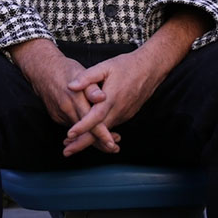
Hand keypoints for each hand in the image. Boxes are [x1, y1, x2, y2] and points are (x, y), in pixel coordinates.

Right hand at [11, 39, 120, 154]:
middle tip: (114, 148)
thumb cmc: (66, 70)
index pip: (90, 121)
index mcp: (75, 98)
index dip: (102, 133)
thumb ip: (92, 87)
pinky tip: (93, 134)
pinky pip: (72, 126)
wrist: (42, 70)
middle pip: (85, 132)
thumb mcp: (81, 72)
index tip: (112, 143)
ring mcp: (60, 115)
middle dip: (99, 142)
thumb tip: (102, 97)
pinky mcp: (56, 117)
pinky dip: (82, 132)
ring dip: (91, 139)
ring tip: (108, 144)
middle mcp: (66, 109)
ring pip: (78, 132)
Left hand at [60, 8, 209, 156]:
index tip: (69, 135)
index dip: (82, 127)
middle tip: (66, 152)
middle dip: (82, 144)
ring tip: (72, 144)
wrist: (151, 68)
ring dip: (90, 139)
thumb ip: (87, 77)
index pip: (95, 117)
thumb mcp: (105, 67)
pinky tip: (89, 134)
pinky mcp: (127, 115)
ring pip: (105, 131)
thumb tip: (71, 86)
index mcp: (112, 98)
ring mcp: (124, 114)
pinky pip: (112, 126)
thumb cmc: (127, 66)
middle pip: (99, 133)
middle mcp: (119, 110)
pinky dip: (100, 133)